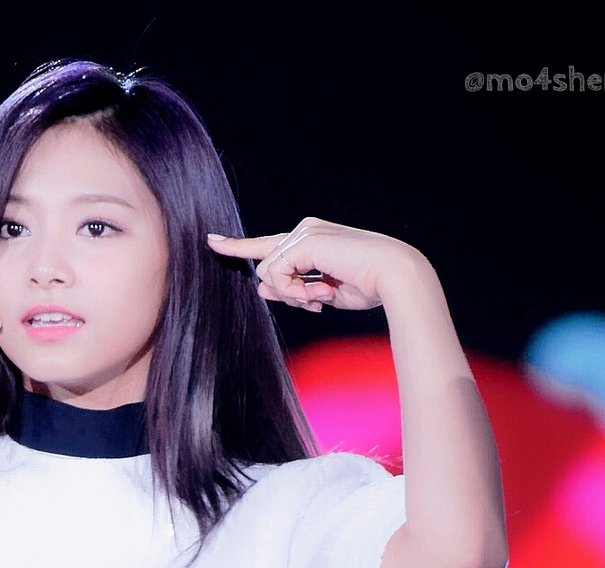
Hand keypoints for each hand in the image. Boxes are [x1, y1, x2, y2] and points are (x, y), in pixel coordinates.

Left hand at [207, 217, 418, 313]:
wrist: (392, 276)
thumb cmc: (366, 285)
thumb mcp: (321, 292)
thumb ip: (291, 289)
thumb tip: (261, 289)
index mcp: (311, 239)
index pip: (268, 245)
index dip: (238, 245)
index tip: (212, 240)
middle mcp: (305, 230)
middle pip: (266, 268)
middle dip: (285, 293)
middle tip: (317, 301)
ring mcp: (304, 233)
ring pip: (268, 273)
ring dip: (292, 295)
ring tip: (322, 295)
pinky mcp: (304, 240)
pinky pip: (277, 274)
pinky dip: (294, 291)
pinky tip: (320, 292)